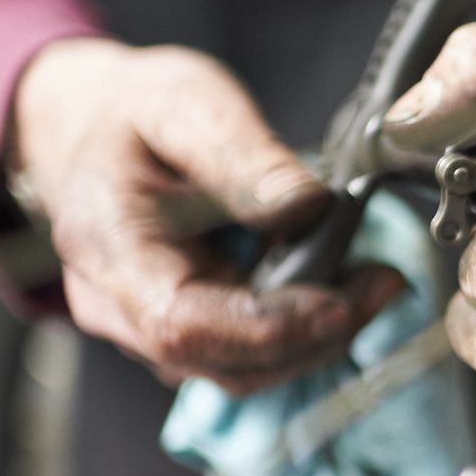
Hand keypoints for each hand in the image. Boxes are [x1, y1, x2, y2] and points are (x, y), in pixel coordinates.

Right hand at [11, 38, 401, 392]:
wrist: (92, 127)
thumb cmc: (134, 112)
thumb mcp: (187, 105)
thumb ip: (244, 157)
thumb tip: (310, 207)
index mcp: (108, 248)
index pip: (183, 324)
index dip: (269, 328)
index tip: (341, 302)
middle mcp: (118, 306)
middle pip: (223, 362)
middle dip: (314, 334)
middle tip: (383, 282)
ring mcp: (147, 328)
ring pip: (242, 370)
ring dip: (317, 339)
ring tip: (375, 282)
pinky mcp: (186, 329)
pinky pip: (246, 354)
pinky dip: (302, 331)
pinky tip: (344, 286)